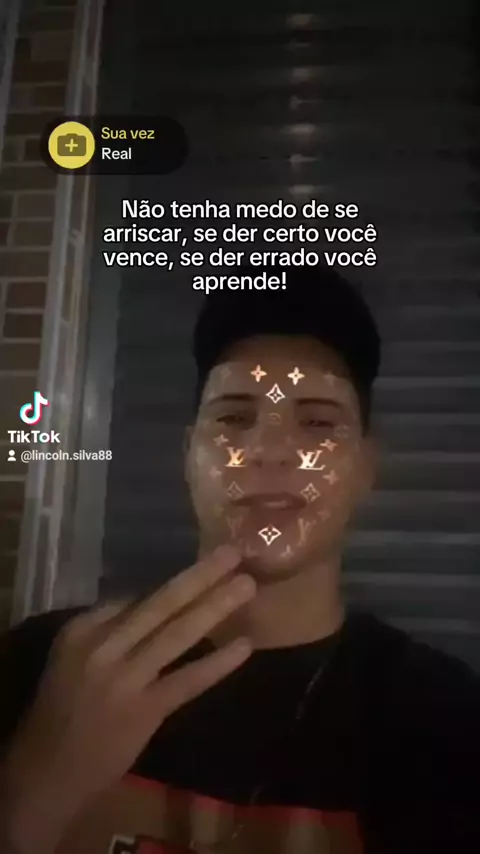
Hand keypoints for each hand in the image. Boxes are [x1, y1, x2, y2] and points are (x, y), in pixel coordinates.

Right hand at [2, 546, 254, 852]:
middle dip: (200, 576)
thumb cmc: (66, 706)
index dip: (177, 579)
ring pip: (177, 633)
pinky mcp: (145, 710)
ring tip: (246, 585)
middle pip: (160, 603)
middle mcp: (104, 647)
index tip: (207, 562)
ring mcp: (125, 679)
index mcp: (83, 628)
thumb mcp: (74, 656)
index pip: (136, 595)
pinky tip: (243, 646)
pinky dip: (218, 663)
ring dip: (214, 607)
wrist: (50, 768)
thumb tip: (150, 602)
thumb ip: (110, 628)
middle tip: (234, 553)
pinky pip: (187, 681)